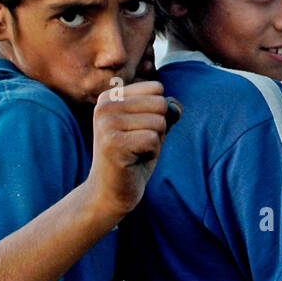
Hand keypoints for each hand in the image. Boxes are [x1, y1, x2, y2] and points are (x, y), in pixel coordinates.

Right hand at [85, 80, 169, 220]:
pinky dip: (150, 153)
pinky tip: (133, 160)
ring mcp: (106, 124)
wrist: (109, 192)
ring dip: (154, 142)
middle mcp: (104, 105)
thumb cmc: (134, 158)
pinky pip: (153, 139)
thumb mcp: (152, 128)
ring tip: (135, 153)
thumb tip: (176, 107)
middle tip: (138, 145)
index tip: (138, 130)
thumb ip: (165, 111)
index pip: (157, 89)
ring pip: (158, 122)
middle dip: (158, 129)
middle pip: (159, 104)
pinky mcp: (112, 143)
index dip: (158, 113)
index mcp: (111, 96)